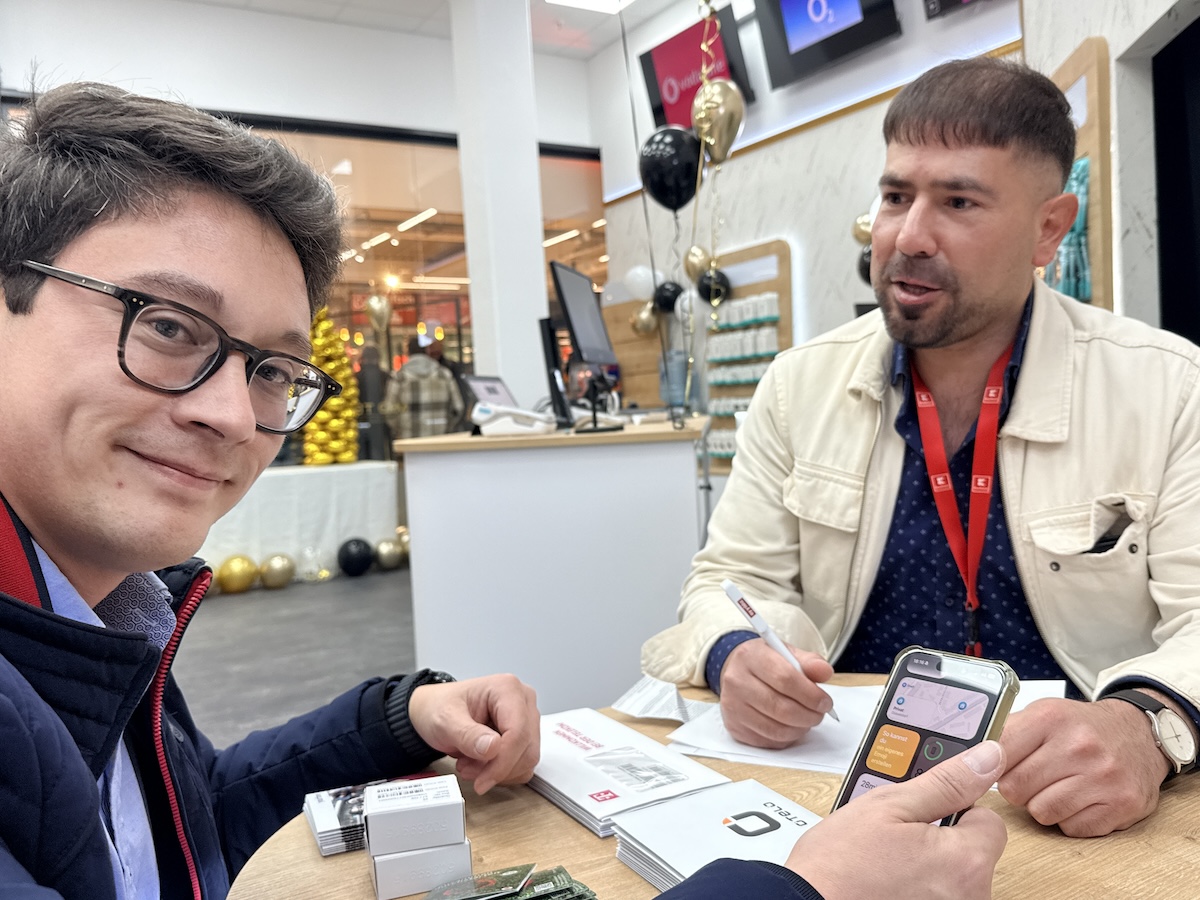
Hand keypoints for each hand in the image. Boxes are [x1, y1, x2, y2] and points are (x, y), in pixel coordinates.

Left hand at [407, 674, 539, 793]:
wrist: (435, 710)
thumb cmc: (440, 707)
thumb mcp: (445, 720)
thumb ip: (467, 734)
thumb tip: (492, 747)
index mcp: (507, 689)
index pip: (518, 732)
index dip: (502, 763)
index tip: (482, 780)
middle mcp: (522, 701)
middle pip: (526, 749)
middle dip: (497, 768)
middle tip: (467, 770)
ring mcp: (526, 720)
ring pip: (527, 760)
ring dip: (498, 772)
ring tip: (470, 764)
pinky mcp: (525, 737)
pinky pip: (523, 766)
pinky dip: (502, 774)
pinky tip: (481, 765)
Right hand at [718, 638, 834, 747]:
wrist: (735, 671)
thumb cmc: (765, 662)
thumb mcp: (786, 653)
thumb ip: (808, 661)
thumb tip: (825, 672)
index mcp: (751, 657)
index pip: (785, 679)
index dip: (811, 694)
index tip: (825, 702)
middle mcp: (737, 681)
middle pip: (781, 708)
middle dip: (809, 715)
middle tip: (820, 714)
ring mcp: (733, 707)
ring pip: (776, 729)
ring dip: (800, 729)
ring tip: (807, 720)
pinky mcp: (734, 727)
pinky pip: (768, 741)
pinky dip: (787, 738)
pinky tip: (791, 727)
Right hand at [787, 741, 1007, 899]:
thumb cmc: (839, 864)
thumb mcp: (888, 806)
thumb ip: (945, 782)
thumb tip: (988, 758)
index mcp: (966, 861)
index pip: (989, 820)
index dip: (955, 808)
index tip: (922, 812)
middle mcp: (971, 896)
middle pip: (972, 851)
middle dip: (940, 841)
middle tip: (895, 839)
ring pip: (954, 877)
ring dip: (928, 868)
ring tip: (885, 865)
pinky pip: (938, 896)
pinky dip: (918, 890)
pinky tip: (888, 886)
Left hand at [998, 697, 1167, 835]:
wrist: (1138, 734)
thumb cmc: (1082, 727)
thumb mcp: (1043, 714)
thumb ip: (1007, 732)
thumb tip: (970, 756)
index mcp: (1051, 718)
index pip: (996, 754)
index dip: (990, 766)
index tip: (994, 768)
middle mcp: (1079, 745)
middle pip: (1015, 789)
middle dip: (1018, 788)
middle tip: (1033, 778)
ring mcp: (1103, 777)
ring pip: (1041, 812)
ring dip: (1043, 805)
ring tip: (1058, 787)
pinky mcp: (1122, 805)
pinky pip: (1072, 828)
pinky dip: (1070, 819)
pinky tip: (1080, 800)